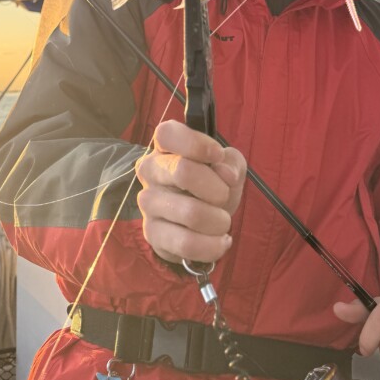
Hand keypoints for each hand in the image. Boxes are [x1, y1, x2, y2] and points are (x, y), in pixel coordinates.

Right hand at [135, 119, 246, 264]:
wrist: (199, 221)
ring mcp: (147, 202)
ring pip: (190, 213)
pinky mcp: (152, 233)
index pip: (167, 134)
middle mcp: (150, 170)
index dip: (196, 144)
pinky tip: (220, 241)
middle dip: (217, 188)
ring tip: (222, 221)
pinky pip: (187, 244)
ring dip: (219, 221)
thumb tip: (226, 174)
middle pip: (183, 171)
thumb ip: (231, 162)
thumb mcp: (228, 165)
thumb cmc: (211, 183)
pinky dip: (213, 246)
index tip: (218, 155)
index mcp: (165, 146)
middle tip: (224, 197)